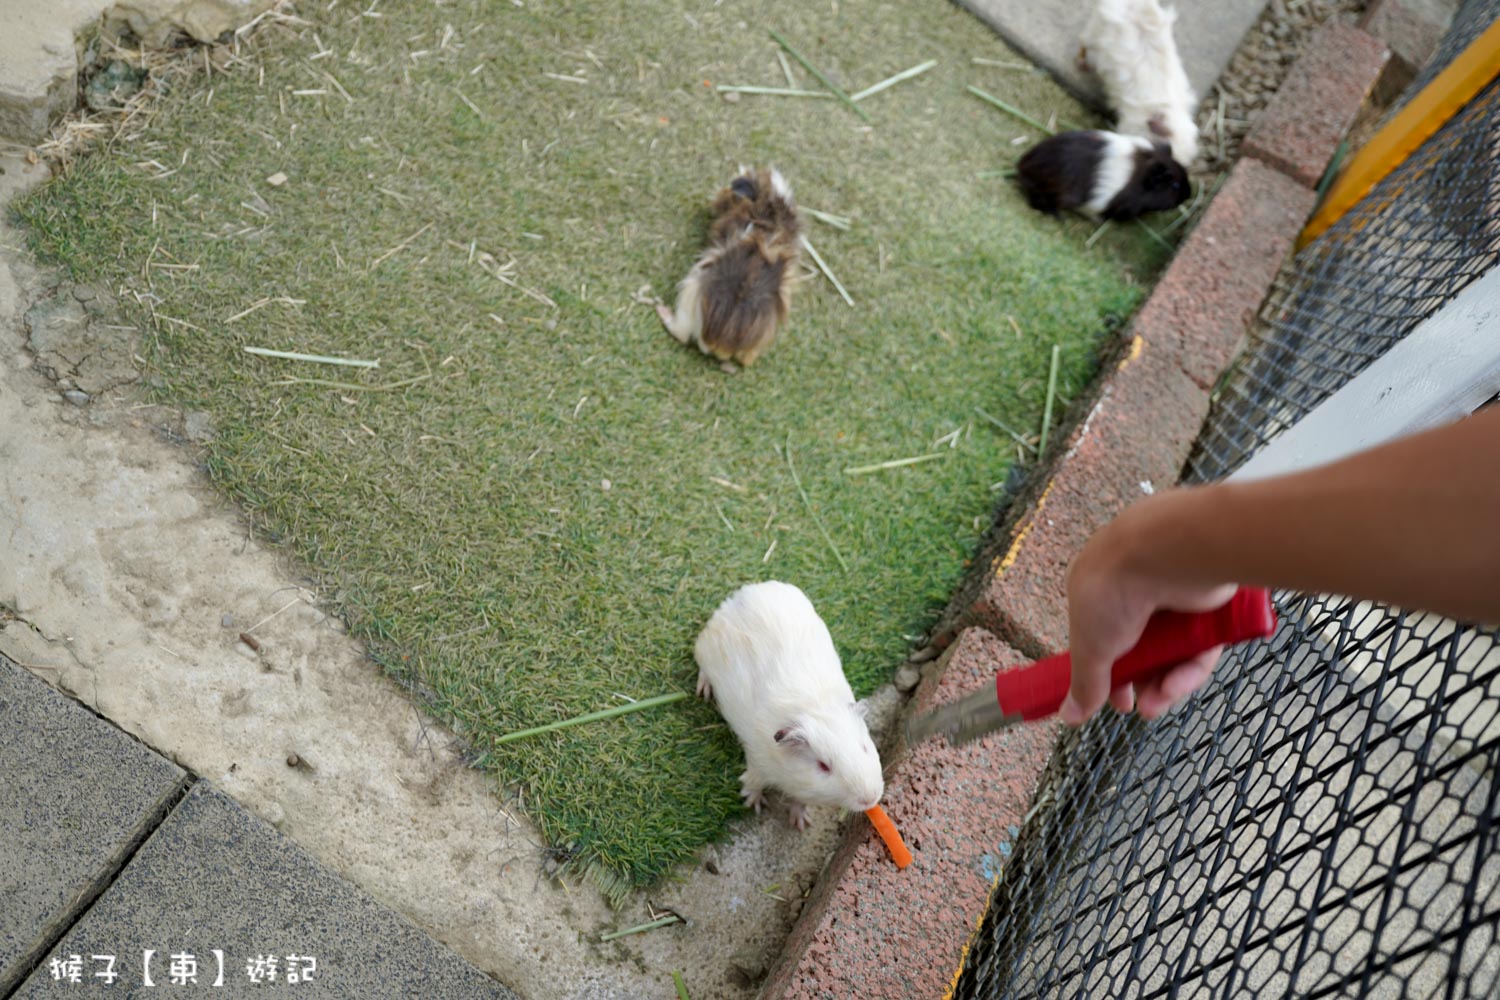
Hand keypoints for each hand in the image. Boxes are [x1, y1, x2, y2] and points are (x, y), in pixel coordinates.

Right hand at [1060, 492, 1236, 724]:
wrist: (1167, 553)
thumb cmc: (1115, 590)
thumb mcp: (1090, 646)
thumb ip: (1084, 683)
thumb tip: (1068, 716)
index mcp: (1098, 588)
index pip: (1102, 636)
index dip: (1108, 672)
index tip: (1112, 699)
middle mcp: (1136, 588)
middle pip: (1142, 648)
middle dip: (1140, 683)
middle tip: (1140, 707)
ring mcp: (1173, 595)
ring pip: (1173, 651)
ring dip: (1165, 683)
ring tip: (1156, 705)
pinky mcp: (1207, 604)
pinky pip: (1199, 645)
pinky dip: (1188, 668)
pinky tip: (1176, 687)